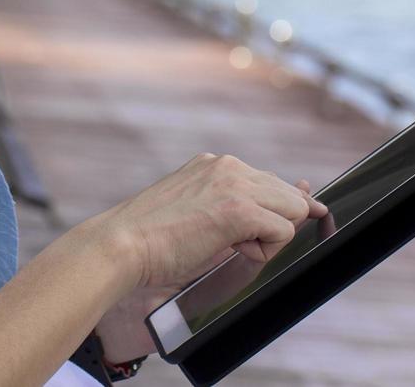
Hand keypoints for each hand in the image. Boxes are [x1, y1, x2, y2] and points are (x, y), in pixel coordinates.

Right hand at [93, 180, 325, 361]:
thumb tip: (268, 211)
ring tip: (234, 248)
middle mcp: (228, 166)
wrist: (121, 245)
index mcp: (214, 164)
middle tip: (242, 246)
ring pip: (293, 207)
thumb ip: (228, 205)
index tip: (265, 232)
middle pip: (288, 193)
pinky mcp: (240, 210)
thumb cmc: (150, 239)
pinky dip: (266, 250)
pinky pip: (284, 231)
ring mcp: (236, 184)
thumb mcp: (193, 211)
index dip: (273, 210)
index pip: (268, 181)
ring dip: (271, 236)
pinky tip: (235, 251)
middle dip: (277, 224)